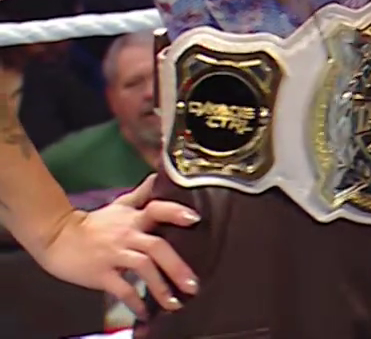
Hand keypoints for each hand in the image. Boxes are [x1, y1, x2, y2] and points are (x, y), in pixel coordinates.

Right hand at [30, 175, 200, 318]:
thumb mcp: (119, 206)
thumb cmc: (93, 224)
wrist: (56, 237)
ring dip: (160, 287)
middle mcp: (127, 235)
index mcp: (133, 219)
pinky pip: (122, 289)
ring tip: (175, 303)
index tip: (195, 218)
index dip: (175, 212)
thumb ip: (142, 195)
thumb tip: (158, 177)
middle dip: (177, 266)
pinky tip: (145, 312)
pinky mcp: (101, 274)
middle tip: (193, 284)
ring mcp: (114, 254)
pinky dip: (134, 301)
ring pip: (143, 268)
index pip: (157, 209)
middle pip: (157, 247)